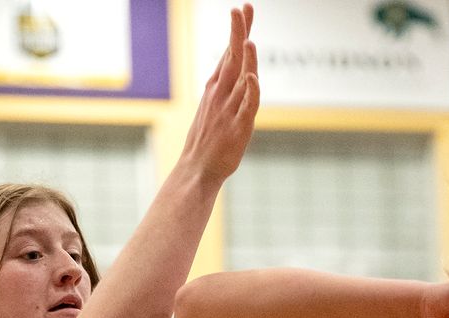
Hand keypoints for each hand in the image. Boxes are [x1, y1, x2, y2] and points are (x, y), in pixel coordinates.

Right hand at [180, 5, 259, 184]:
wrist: (196, 170)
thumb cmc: (207, 142)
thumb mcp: (213, 108)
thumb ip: (225, 89)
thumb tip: (236, 72)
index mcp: (215, 89)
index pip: (228, 53)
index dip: (236, 32)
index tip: (242, 10)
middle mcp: (221, 94)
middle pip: (232, 57)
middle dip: (238, 32)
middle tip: (241, 9)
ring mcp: (229, 110)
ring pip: (240, 78)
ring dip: (245, 58)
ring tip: (248, 37)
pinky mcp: (239, 128)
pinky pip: (247, 106)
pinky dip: (251, 91)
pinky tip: (252, 76)